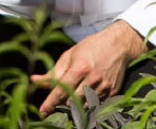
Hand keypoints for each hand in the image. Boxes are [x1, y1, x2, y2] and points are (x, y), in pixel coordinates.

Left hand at [31, 21, 146, 116]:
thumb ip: (54, 71)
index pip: (60, 91)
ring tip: (77, 91)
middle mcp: (92, 79)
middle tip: (64, 94)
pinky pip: (96, 104)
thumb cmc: (93, 46)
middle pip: (70, 102)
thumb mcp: (71, 54)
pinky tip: (90, 90)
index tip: (42, 112)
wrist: (120, 43)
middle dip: (64, 100)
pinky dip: (89, 101)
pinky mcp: (112, 91)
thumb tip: (34, 81)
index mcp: (80, 68)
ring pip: (83, 105)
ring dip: (76, 102)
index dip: (49, 103)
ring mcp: (103, 86)